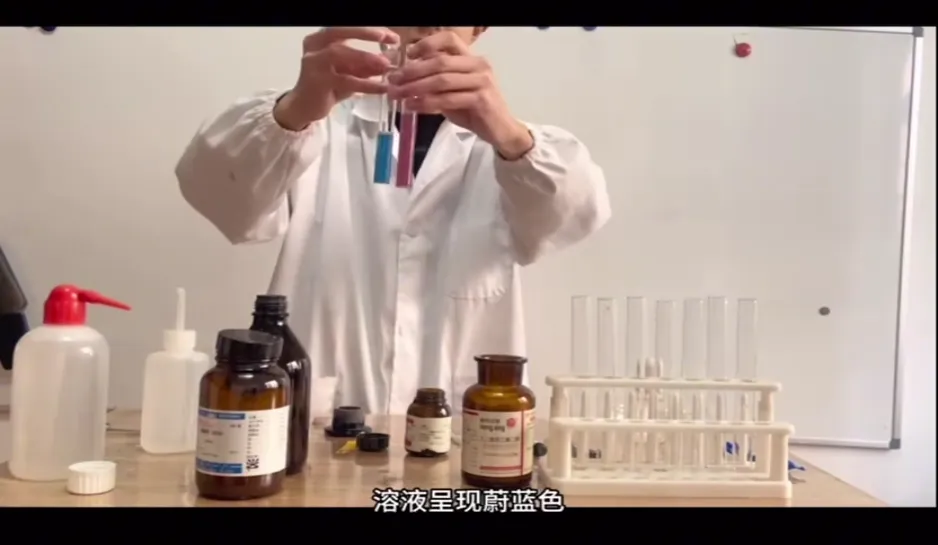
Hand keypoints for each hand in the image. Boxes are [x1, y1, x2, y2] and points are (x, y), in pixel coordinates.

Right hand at [275, 27, 399, 130]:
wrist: (306, 107)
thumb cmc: (328, 87)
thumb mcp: (350, 73)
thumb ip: (366, 65)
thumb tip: (389, 60)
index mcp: (322, 38)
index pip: (346, 27)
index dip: (369, 30)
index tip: (392, 36)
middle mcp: (314, 46)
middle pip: (340, 32)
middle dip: (365, 34)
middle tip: (388, 40)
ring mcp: (313, 63)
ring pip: (339, 54)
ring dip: (365, 58)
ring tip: (386, 66)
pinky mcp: (317, 82)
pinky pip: (345, 81)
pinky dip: (365, 84)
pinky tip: (381, 88)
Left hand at [387, 31, 533, 159]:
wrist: (501, 131)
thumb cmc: (476, 111)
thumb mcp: (454, 93)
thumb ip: (436, 83)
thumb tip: (405, 80)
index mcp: (472, 59)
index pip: (449, 39)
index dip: (427, 44)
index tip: (408, 55)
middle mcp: (479, 65)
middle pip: (440, 61)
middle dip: (413, 71)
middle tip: (393, 80)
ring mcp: (482, 81)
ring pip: (442, 80)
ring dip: (415, 88)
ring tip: (398, 95)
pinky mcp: (481, 99)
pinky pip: (447, 99)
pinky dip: (426, 103)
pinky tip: (412, 107)